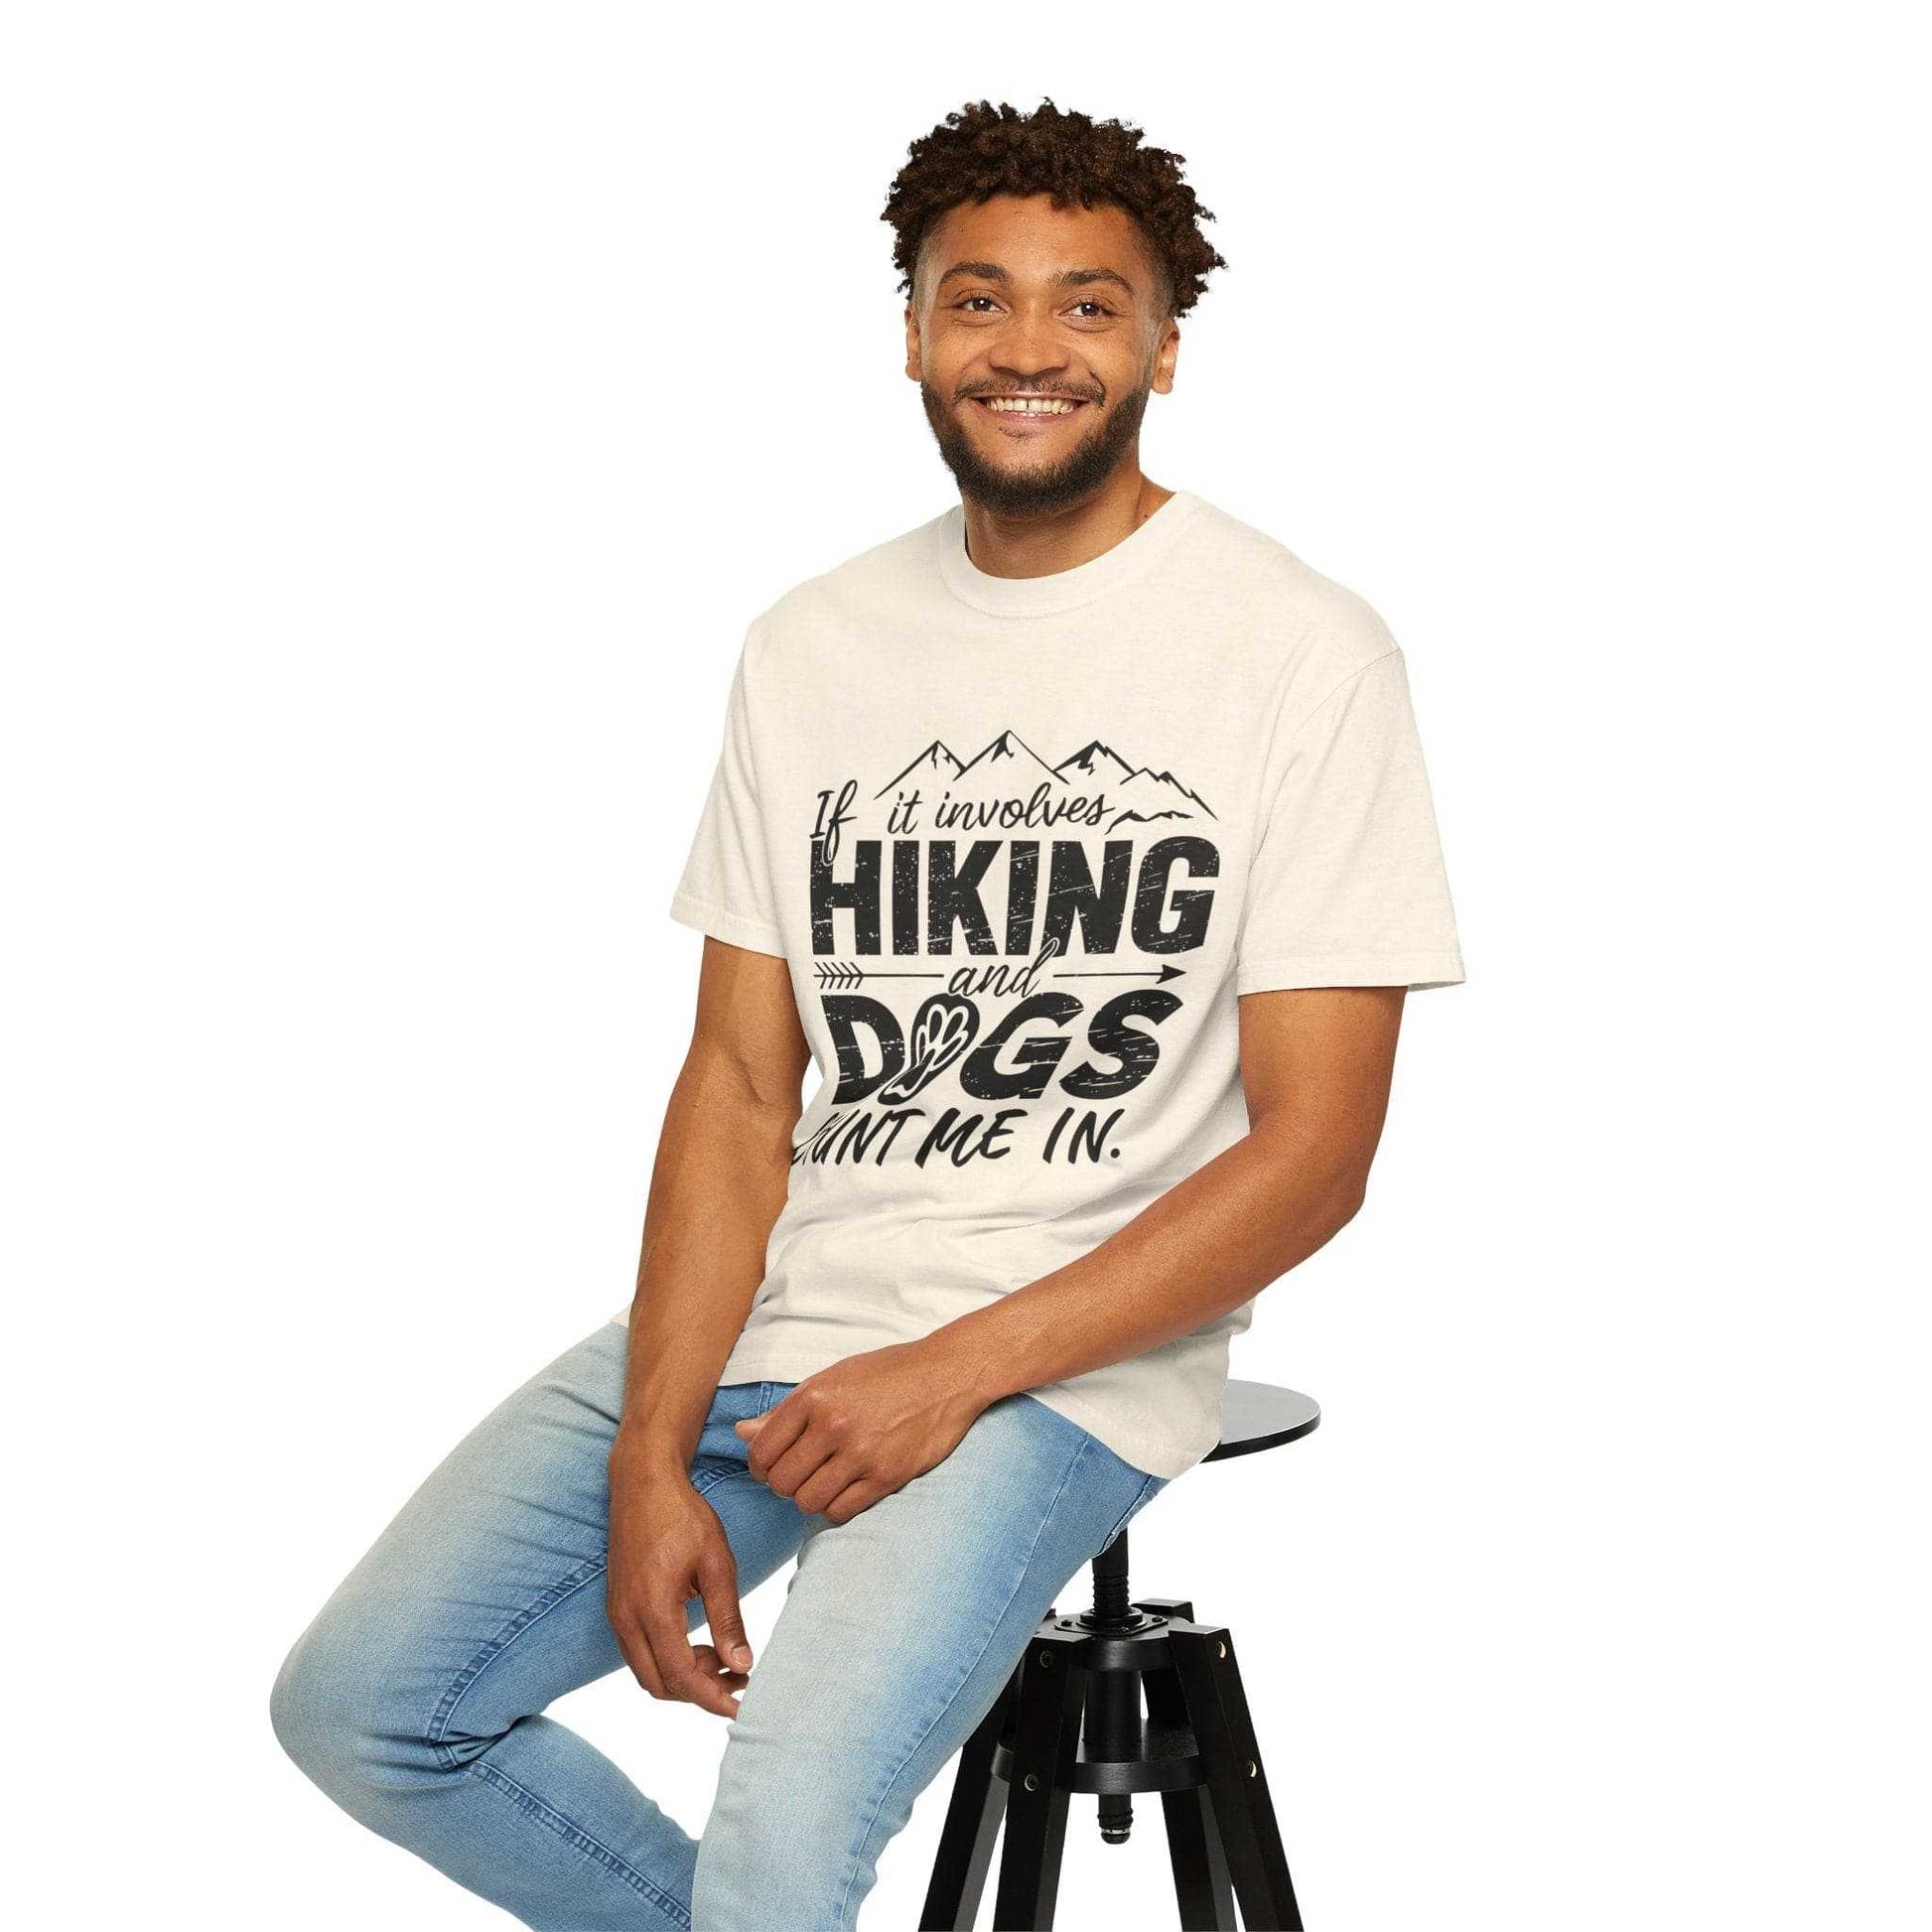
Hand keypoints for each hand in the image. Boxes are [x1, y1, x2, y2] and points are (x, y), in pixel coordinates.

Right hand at [605, 1446, 753, 1717]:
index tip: (743, 1706)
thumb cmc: (682, 1515)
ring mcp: (618, 1614)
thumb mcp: (717, 1562)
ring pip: (648, 1673)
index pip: (680, 1677)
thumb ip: (727, 1618)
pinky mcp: (618, 1607)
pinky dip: (670, 1660)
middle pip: (660, 1685)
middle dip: (700, 1693)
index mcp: (652, 1608)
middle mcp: (626, 1618)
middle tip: (739, 1681)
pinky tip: (701, 1643)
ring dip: (685, 1678)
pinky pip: (641, 1653)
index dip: (712, 1698)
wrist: (642, 1482)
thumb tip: (741, 1665)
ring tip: (726, 1661)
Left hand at [734, 1338, 985, 1523]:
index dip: (760, 1466)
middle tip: (799, 1477)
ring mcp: (861, 1452)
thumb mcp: (833, 1378)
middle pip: (781, 1481)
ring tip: (822, 1483)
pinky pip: (840, 1511)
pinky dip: (835, 1507)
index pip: (761, 1451)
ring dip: (809, 1498)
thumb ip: (787, 1411)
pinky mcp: (887, 1475)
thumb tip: (742, 1433)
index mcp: (813, 1396)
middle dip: (783, 1485)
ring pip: (807, 1501)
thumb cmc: (887, 1373)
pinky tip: (845, 1490)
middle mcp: (832, 1424)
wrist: (946, 1374)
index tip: (771, 1467)